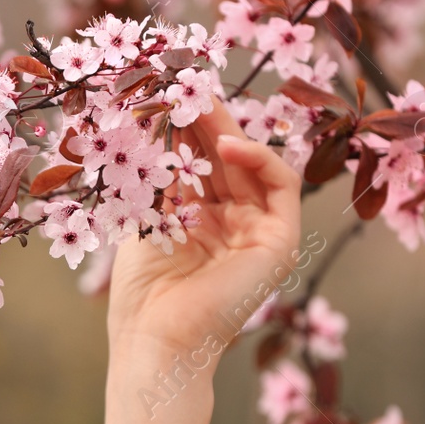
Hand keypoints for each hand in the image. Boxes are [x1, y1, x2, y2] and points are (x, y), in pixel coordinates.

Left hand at [105, 96, 302, 357]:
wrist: (156, 340)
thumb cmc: (142, 293)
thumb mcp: (146, 221)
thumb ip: (160, 180)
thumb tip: (155, 126)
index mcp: (201, 221)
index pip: (200, 163)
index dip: (186, 129)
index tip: (164, 95)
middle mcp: (233, 223)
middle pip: (225, 158)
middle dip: (204, 120)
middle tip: (182, 83)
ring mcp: (259, 232)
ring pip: (251, 164)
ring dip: (225, 128)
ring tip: (197, 102)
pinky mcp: (280, 242)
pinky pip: (282, 185)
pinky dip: (259, 158)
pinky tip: (227, 143)